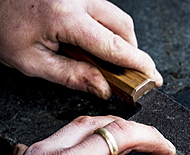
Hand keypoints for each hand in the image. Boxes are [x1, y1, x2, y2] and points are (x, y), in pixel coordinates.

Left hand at [0, 0, 162, 98]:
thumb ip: (71, 76)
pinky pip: (104, 10)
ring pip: (116, 17)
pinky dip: (107, 29)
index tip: (153, 78)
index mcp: (65, 17)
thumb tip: (103, 88)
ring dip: (119, 40)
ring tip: (106, 60)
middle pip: (124, 27)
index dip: (139, 64)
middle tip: (127, 74)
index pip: (115, 46)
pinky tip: (94, 43)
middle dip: (131, 52)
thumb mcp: (32, 61)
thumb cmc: (2, 26)